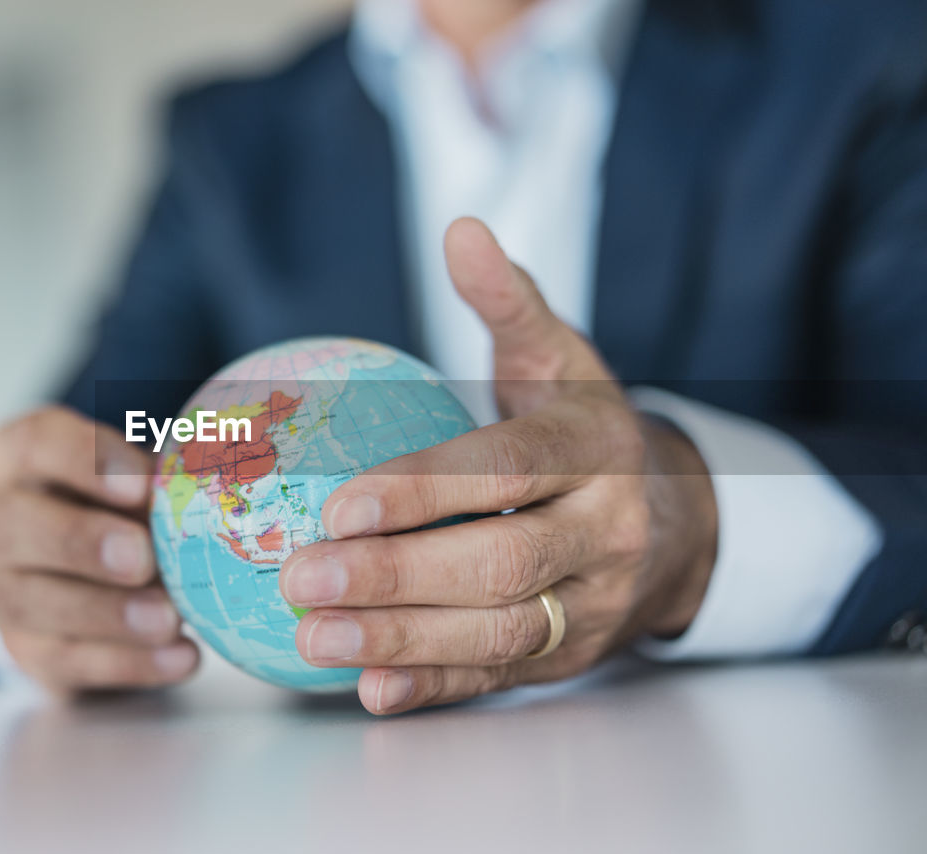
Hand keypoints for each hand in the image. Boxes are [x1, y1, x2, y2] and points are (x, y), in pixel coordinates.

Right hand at [0, 407, 198, 694]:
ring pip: (30, 602)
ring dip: (106, 614)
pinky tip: (179, 657)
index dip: (85, 461)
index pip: (36, 443)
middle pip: (9, 525)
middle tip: (141, 559)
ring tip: (169, 619)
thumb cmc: (118, 503)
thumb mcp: (135, 478)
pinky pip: (62, 660)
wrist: (79, 569)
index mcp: (17, 455)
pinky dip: (126, 663)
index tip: (143, 486)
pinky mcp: (22, 647)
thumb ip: (159, 484)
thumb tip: (210, 496)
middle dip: (79, 542)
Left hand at [279, 218, 717, 714]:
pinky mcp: (572, 655)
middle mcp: (604, 531)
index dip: (424, 490)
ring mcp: (593, 603)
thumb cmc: (587, 430)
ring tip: (314, 636)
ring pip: (498, 632)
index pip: (505, 471)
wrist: (682, 524)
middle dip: (396, 575)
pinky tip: (369, 691)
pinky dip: (435, 689)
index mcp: (594, 448)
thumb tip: (462, 231)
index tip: (340, 505)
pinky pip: (501, 678)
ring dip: (401, 641)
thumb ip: (510, 305)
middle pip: (498, 563)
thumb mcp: (561, 361)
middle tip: (300, 576)